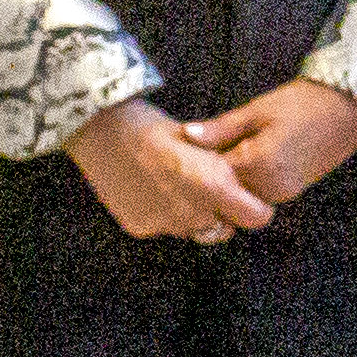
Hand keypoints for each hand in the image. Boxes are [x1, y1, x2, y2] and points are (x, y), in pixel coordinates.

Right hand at [63, 98, 277, 242]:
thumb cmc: (153, 126)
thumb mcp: (198, 139)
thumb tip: (241, 180)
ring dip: (192, 215)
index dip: (255, 207)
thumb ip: (222, 167)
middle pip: (225, 227)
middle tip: (205, 188)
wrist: (100, 130)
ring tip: (172, 186)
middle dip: (221, 212)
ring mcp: (165, 225)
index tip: (247, 196)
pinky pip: (165, 228)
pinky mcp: (141, 229)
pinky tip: (148, 189)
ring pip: (194, 230)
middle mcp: (192, 214)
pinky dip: (163, 214)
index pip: (256, 217)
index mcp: (213, 186)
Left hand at [181, 76, 356, 209]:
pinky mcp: (292, 191)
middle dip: (212, 173)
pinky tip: (247, 154)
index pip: (212, 175)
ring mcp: (283, 193)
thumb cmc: (304, 103)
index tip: (184, 147)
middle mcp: (269, 188)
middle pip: (226, 190)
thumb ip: (222, 128)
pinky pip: (260, 191)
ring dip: (232, 176)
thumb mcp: (259, 110)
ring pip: (243, 193)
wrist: (350, 108)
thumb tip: (186, 135)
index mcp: (257, 167)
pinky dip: (249, 178)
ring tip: (225, 148)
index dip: (196, 162)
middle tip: (203, 147)